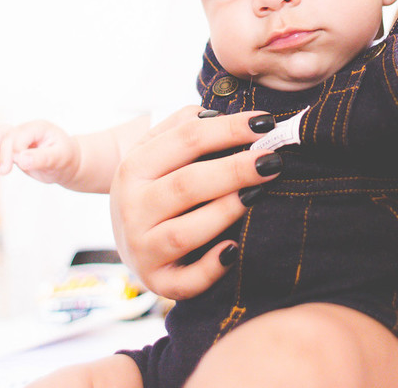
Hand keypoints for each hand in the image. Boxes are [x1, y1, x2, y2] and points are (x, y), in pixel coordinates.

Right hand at [0, 120, 80, 185]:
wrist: (68, 164)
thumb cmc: (66, 159)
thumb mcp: (59, 159)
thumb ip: (41, 158)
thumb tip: (21, 160)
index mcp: (40, 128)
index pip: (20, 136)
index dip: (16, 151)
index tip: (22, 164)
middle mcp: (28, 129)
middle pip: (7, 136)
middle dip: (3, 154)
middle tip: (4, 172)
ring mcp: (20, 137)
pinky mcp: (14, 147)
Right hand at [109, 105, 281, 300]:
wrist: (125, 238)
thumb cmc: (155, 186)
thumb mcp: (156, 151)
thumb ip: (183, 126)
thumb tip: (222, 116)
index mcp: (134, 168)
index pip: (186, 139)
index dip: (229, 129)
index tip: (266, 124)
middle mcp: (132, 208)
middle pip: (187, 184)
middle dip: (234, 170)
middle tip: (272, 161)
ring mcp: (141, 249)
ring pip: (185, 232)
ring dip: (225, 213)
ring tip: (258, 195)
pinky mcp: (156, 282)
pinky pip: (186, 282)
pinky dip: (211, 268)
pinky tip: (235, 250)